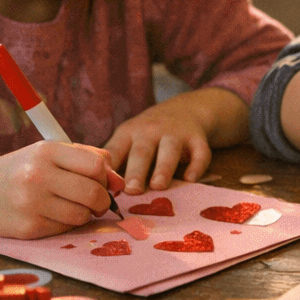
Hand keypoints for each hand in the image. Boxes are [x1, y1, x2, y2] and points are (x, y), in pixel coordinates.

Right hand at [0, 141, 123, 239]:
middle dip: (102, 200)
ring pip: (82, 214)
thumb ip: (89, 159)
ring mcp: (30, 203)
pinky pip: (65, 228)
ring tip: (71, 206)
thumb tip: (120, 183)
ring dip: (85, 214)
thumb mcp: (51, 153)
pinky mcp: (27, 227)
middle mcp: (37, 176)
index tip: (104, 182)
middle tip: (95, 201)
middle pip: (93, 192)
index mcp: (47, 152)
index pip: (96, 166)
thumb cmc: (23, 169)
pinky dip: (67, 223)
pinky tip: (52, 214)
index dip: (107, 177)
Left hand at [105, 94, 219, 193]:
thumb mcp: (128, 138)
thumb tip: (99, 190)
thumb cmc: (148, 134)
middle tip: (132, 190)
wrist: (185, 109)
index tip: (102, 186)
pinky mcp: (197, 138)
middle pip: (142, 151)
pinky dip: (197, 166)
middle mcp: (151, 130)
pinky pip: (200, 152)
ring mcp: (176, 133)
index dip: (108, 168)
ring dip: (164, 168)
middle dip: (136, 170)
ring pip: (169, 150)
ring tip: (158, 186)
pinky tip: (190, 179)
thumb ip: (117, 160)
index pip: (115, 150)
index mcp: (128, 133)